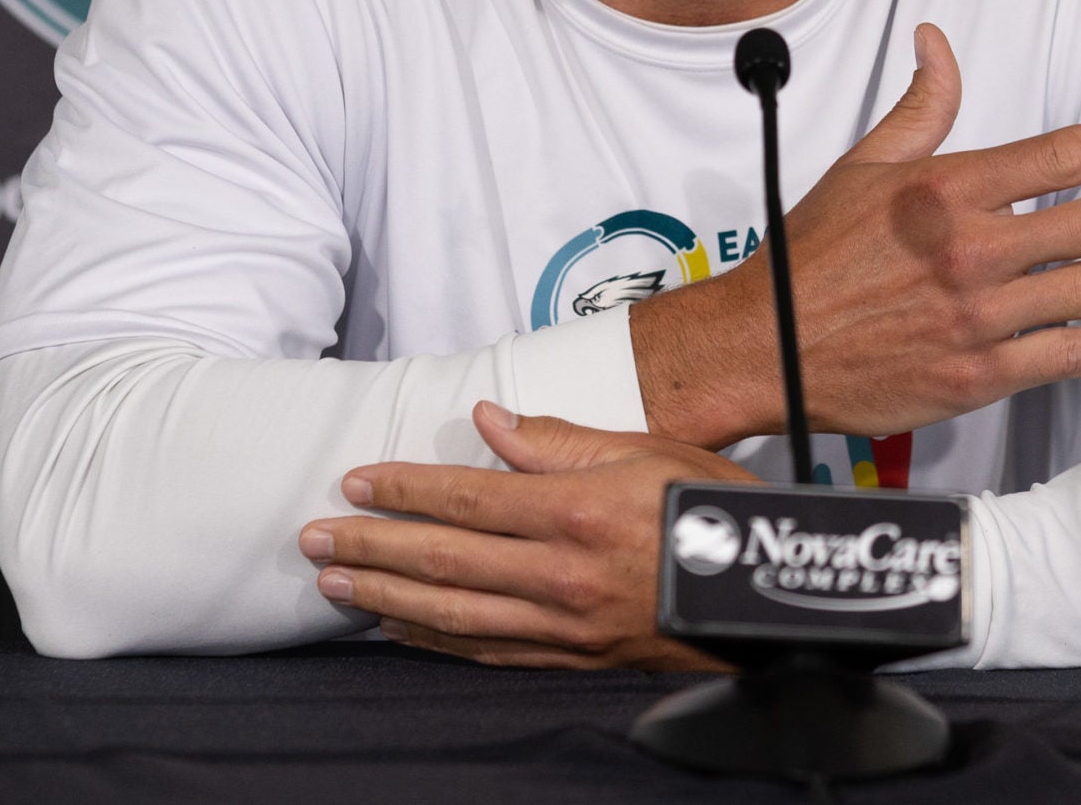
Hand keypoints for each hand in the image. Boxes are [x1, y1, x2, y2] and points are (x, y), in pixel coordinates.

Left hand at [300, 400, 751, 669]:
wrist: (766, 594)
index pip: (464, 498)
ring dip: (384, 598)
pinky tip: (400, 631)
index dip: (402, 488)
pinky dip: (434, 641)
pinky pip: (486, 651)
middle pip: (441, 560)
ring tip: (335, 585)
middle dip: (368, 547)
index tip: (355, 480)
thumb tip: (489, 424)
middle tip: (313, 539)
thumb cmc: (712, 511)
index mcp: (575, 511)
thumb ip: (561, 440)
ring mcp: (563, 623)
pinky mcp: (571, 656)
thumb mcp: (649, 452)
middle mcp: (560, 573)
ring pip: (451, 614)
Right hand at [632, 23, 1080, 444]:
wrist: (766, 346)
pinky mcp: (977, 372)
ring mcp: (978, 313)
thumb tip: (939, 42)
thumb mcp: (862, 166)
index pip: (1064, 154)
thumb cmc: (812, 257)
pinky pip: (1067, 355)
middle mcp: (971, 247)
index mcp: (946, 188)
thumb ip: (920, 107)